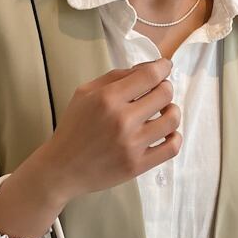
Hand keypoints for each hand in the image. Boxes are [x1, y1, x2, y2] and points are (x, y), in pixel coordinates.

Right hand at [42, 58, 182, 199]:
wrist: (62, 169)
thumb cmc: (73, 129)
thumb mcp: (84, 94)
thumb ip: (115, 77)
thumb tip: (147, 69)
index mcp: (108, 99)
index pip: (150, 75)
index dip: (163, 67)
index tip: (165, 68)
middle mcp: (122, 120)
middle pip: (165, 94)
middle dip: (165, 89)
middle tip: (158, 94)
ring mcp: (131, 145)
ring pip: (172, 119)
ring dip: (172, 111)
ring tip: (163, 113)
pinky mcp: (137, 166)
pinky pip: (171, 148)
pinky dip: (174, 137)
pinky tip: (166, 134)